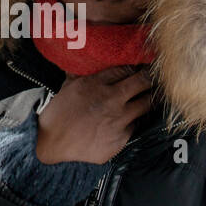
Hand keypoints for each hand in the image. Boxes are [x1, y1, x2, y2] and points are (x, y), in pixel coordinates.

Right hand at [35, 65, 153, 164]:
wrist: (52, 145)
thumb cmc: (57, 115)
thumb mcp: (67, 87)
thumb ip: (81, 73)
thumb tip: (86, 61)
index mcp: (97, 83)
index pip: (128, 68)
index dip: (138, 66)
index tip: (143, 66)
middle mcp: (112, 99)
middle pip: (144, 82)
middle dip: (150, 78)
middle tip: (153, 78)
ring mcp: (119, 120)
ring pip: (146, 104)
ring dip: (147, 100)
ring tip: (147, 98)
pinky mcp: (121, 138)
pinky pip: (135, 126)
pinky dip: (133, 122)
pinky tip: (128, 121)